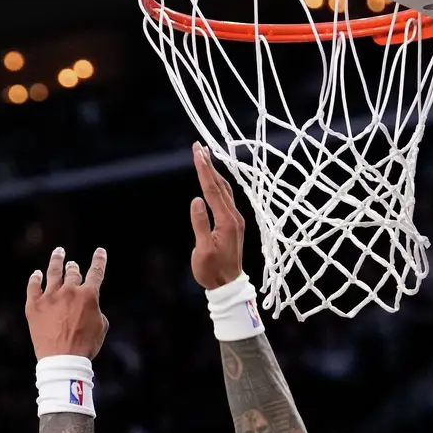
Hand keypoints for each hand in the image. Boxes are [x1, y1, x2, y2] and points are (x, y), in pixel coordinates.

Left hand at [26, 246, 108, 359]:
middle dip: (74, 267)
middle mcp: (69, 291)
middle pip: (72, 272)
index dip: (99, 260)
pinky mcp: (34, 306)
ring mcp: (49, 297)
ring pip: (53, 272)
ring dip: (57, 261)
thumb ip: (97, 310)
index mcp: (88, 295)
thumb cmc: (85, 346)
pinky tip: (37, 274)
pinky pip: (33, 286)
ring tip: (58, 253)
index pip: (96, 272)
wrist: (63, 360)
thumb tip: (90, 306)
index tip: (100, 251)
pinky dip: (35, 278)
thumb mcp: (101, 327)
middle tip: (73, 265)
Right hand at [190, 143, 245, 289]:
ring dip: (214, 173)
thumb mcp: (203, 250)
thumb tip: (197, 200)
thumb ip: (200, 224)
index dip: (203, 169)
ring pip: (224, 190)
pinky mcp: (233, 225)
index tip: (197, 152)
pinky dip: (217, 185)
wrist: (227, 286)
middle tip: (199, 146)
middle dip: (209, 164)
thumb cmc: (212, 271)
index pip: (212, 189)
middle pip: (220, 185)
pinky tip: (213, 181)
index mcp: (227, 221)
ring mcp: (235, 220)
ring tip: (205, 157)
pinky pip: (225, 198)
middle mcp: (234, 217)